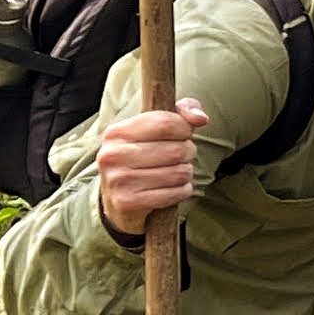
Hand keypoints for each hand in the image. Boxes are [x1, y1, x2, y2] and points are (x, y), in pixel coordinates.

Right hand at [93, 100, 206, 244]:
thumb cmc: (142, 159)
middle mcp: (113, 155)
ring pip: (179, 173)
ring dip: (185, 174)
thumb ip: (181, 112)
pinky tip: (172, 189)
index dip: (185, 129)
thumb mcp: (154, 130)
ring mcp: (118, 180)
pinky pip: (175, 193)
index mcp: (116, 132)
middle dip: (188, 153)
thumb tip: (200, 118)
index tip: (184, 134)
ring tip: (174, 173)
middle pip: (176, 150)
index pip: (165, 123)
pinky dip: (182, 191)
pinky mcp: (128, 202)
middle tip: (180, 158)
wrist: (117, 201)